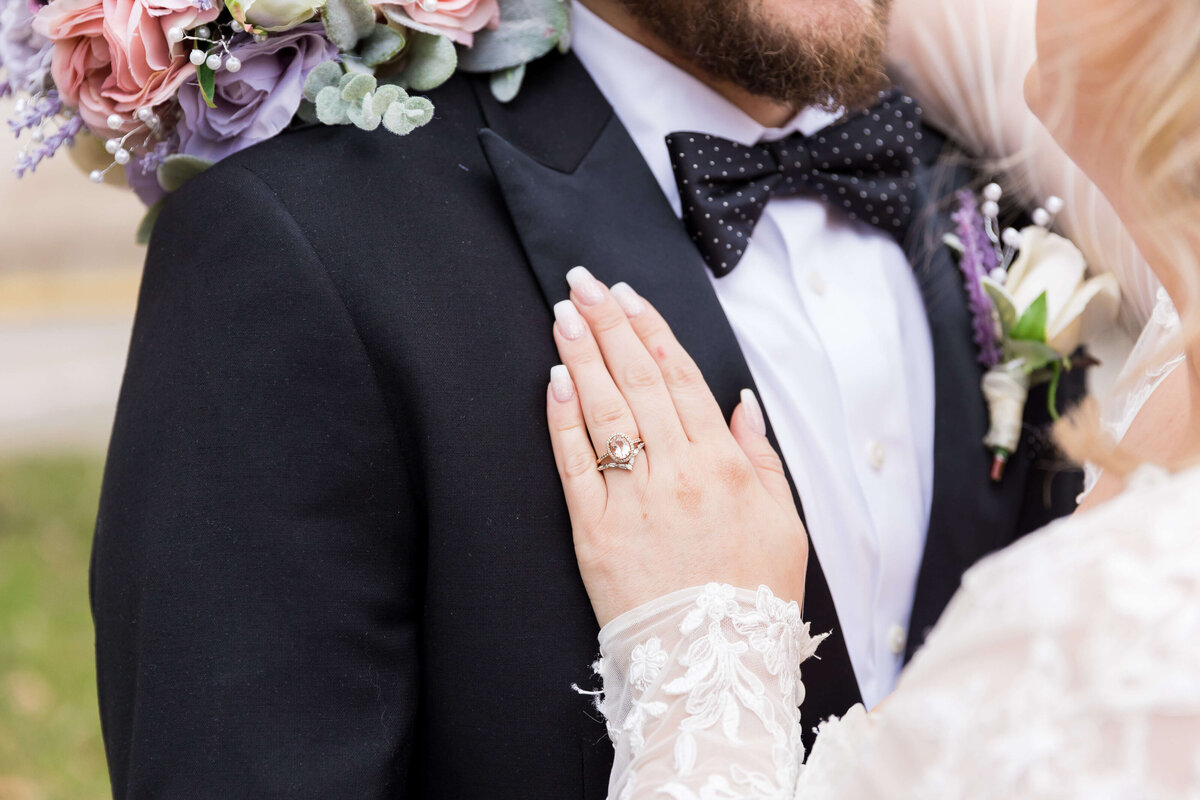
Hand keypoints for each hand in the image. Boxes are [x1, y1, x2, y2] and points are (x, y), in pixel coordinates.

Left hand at [545, 266, 808, 626]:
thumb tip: (738, 402)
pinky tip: (554, 382)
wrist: (714, 669)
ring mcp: (634, 501)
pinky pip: (575, 466)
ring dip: (582, 357)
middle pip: (637, 382)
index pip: (680, 380)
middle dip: (608, 325)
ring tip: (563, 314)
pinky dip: (563, 421)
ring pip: (605, 413)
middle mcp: (678, 473)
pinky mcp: (595, 533)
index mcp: (724, 466)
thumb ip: (761, 458)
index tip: (628, 295)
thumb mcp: (783, 523)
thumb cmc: (754, 597)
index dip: (651, 332)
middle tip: (583, 281)